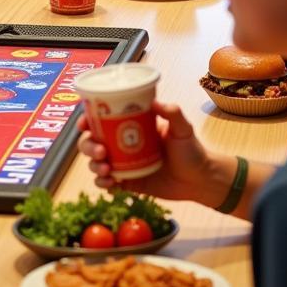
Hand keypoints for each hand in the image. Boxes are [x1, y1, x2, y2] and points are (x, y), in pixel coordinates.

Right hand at [76, 101, 228, 207]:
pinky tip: (109, 183)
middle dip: (89, 145)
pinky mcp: (128, 183)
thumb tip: (155, 102)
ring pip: (96, 162)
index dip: (87, 120)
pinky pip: (107, 183)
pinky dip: (102, 183)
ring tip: (106, 169)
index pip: (101, 119)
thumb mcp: (183, 128)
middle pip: (92, 141)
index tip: (83, 123)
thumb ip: (172, 113)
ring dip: (93, 165)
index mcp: (129, 126)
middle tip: (101, 151)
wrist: (202, 180)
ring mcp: (123, 164)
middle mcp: (121, 144)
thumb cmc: (192, 150)